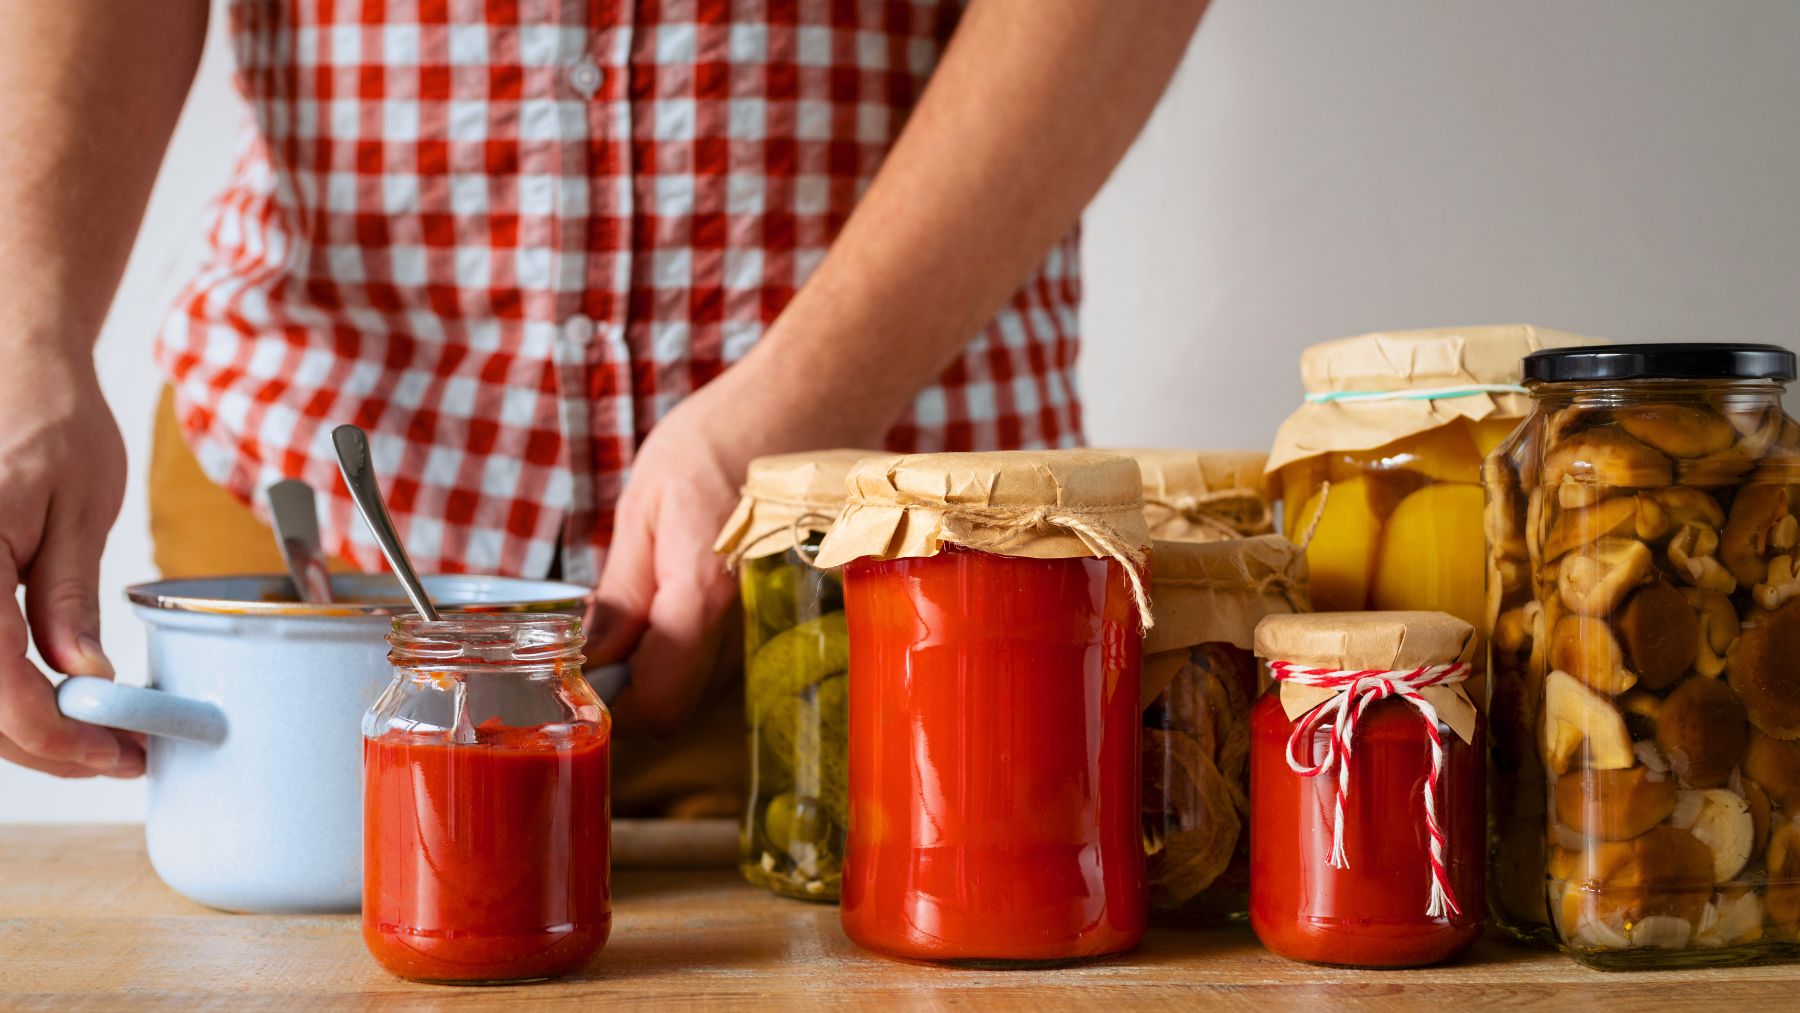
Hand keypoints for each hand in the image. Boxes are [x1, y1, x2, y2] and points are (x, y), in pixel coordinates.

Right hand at [0, 350, 141, 776]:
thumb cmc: (48, 421)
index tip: (113, 753)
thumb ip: (66, 601)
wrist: (12, 367)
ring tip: (98, 736)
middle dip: (41, 742)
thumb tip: (85, 681)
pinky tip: (56, 703)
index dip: (52, 732)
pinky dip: (2, 694)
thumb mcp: (78, 510)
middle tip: (119, 755)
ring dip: (19, 728)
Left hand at [586, 353, 887, 732]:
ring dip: (680, 666)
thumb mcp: (646, 503)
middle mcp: (756, 626)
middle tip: (618, 634)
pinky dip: (717, 647)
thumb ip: (621, 593)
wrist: (817, 399)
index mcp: (704, 595)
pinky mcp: (809, 619)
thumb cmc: (726, 437)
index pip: (657, 706)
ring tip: (666, 599)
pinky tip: (710, 595)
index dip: (615, 708)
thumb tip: (589, 658)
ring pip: (717, 688)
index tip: (589, 680)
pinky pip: (750, 661)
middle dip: (643, 684)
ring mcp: (790, 627)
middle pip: (687, 707)